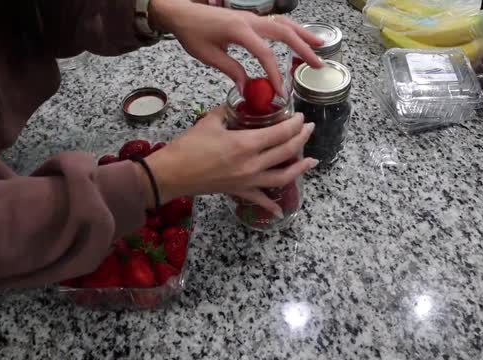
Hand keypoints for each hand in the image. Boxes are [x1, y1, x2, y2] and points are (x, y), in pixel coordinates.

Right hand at [137, 106, 316, 215]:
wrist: (171, 174)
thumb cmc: (188, 147)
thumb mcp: (210, 121)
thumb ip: (228, 112)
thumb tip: (239, 106)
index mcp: (246, 143)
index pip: (280, 132)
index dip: (294, 124)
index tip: (300, 116)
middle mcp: (252, 164)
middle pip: (287, 151)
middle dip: (302, 138)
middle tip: (309, 129)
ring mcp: (248, 181)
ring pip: (283, 176)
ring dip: (300, 168)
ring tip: (311, 160)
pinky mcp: (239, 191)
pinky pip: (260, 200)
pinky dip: (272, 207)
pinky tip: (282, 211)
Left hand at [148, 0, 323, 94]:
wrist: (181, 13)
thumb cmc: (192, 33)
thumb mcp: (209, 56)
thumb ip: (231, 70)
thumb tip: (248, 89)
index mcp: (239, 31)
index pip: (265, 54)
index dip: (275, 74)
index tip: (282, 92)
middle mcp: (250, 21)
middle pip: (284, 32)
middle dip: (304, 49)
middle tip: (318, 65)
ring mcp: (252, 17)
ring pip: (284, 23)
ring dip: (303, 34)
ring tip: (321, 45)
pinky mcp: (251, 18)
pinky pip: (277, 21)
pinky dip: (292, 29)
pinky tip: (300, 38)